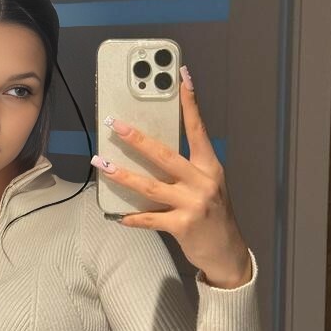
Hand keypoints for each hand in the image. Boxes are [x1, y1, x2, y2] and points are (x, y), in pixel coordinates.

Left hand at [90, 66, 251, 288]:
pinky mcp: (182, 225)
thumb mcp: (209, 185)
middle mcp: (202, 181)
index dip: (189, 103)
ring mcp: (192, 204)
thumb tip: (153, 152)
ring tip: (101, 164)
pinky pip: (150, 218)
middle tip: (116, 124)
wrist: (228, 252)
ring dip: (122, 175)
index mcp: (210, 167)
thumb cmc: (215, 215)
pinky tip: (119, 216)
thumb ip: (188, 169)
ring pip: (150, 185)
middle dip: (137, 139)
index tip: (181, 78)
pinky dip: (133, 217)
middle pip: (165, 155)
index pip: (197, 129)